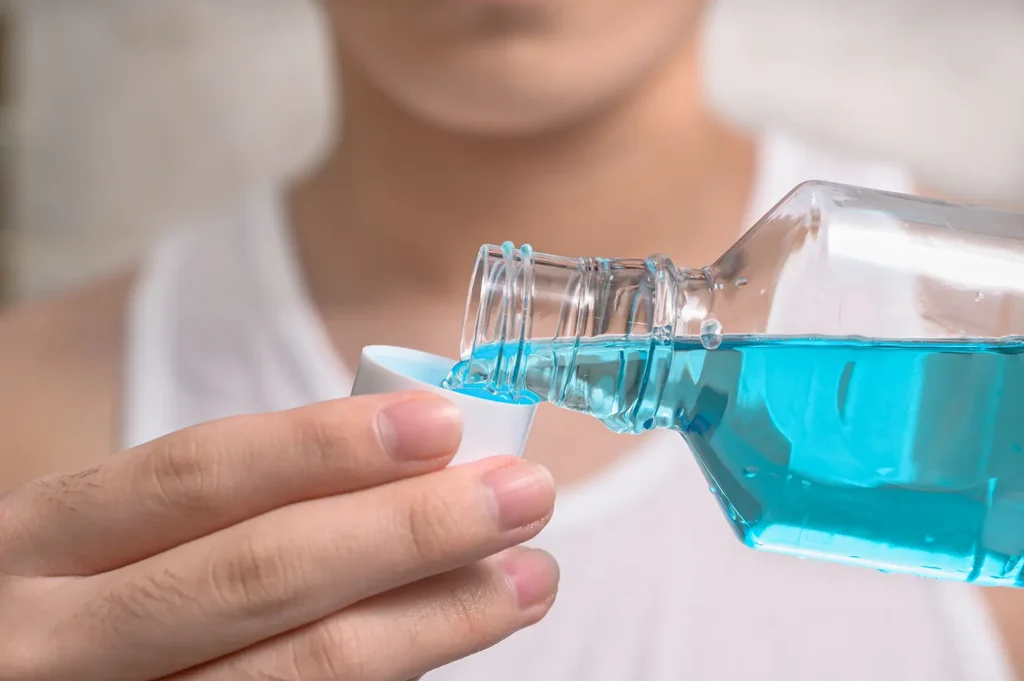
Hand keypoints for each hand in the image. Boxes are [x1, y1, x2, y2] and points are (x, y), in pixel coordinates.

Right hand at [0, 392, 557, 679]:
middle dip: (410, 531)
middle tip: (522, 496)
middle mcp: (54, 641)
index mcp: (41, 540)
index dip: (327, 446)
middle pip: (262, 575)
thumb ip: (212, 509)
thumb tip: (396, 465)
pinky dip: (388, 677)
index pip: (200, 476)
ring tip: (526, 579)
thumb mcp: (95, 539)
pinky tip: (448, 641)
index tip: (440, 423)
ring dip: (432, 620)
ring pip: (296, 673)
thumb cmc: (69, 599)